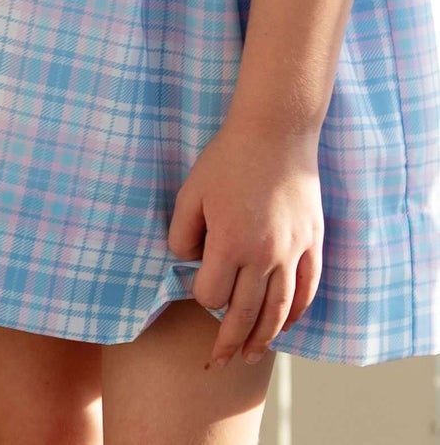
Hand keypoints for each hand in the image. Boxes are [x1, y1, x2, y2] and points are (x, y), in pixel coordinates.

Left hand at [167, 117, 323, 368]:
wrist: (274, 133)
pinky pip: (307, 290)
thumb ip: (183, 234)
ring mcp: (292, 252)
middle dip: (230, 342)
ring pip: (279, 311)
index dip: (200, 294)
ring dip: (264, 338)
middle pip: (246, 314)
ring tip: (250, 354)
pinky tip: (285, 325)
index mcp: (230, 243)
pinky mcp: (312, 244)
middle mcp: (264, 255)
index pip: (212, 295)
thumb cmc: (226, 159)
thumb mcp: (191, 192)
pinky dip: (296, 314)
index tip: (198, 284)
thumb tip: (190, 263)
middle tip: (219, 362)